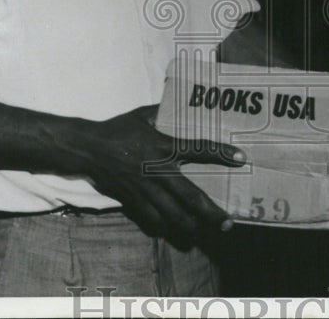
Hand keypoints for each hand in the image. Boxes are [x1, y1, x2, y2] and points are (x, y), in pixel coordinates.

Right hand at [82, 104, 245, 245]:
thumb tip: (177, 96)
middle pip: (190, 196)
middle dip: (210, 212)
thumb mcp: (142, 114)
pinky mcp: (133, 200)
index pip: (199, 149)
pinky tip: (173, 229)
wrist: (88, 149)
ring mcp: (146, 189)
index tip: (241, 157)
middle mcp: (158, 171)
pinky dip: (164, 226)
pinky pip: (152, 219)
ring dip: (190, 225)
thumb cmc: (118, 129)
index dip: (221, 153)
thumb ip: (162, 109)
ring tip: (203, 231)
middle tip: (228, 223)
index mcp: (164, 146)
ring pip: (173, 215)